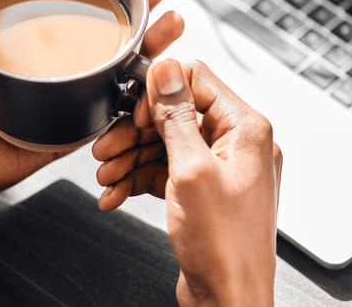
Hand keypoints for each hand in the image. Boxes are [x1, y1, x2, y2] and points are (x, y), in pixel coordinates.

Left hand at [0, 0, 184, 218]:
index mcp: (33, 45)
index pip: (84, 15)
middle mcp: (55, 73)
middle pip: (113, 45)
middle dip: (148, 23)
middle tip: (168, 7)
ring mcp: (65, 104)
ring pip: (121, 79)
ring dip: (155, 57)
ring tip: (171, 32)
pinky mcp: (68, 136)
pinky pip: (110, 120)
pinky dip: (138, 104)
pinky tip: (156, 85)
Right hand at [92, 60, 281, 305]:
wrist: (229, 299)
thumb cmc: (223, 245)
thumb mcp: (190, 170)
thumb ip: (176, 115)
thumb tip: (167, 68)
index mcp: (246, 128)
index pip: (197, 81)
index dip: (160, 93)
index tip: (135, 113)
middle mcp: (238, 144)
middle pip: (177, 114)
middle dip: (136, 132)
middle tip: (106, 148)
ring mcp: (222, 169)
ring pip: (167, 144)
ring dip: (131, 157)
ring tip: (105, 175)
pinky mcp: (205, 191)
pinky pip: (168, 170)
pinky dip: (140, 179)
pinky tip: (116, 193)